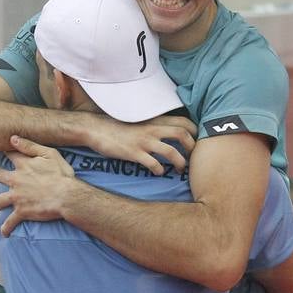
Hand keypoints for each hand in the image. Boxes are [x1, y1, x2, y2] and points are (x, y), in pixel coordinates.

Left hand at [0, 136, 76, 235]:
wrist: (67, 196)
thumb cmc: (62, 175)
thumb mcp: (50, 154)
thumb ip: (30, 145)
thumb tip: (12, 138)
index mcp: (23, 165)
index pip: (9, 154)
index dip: (6, 151)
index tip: (5, 150)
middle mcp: (16, 180)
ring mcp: (17, 197)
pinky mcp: (21, 212)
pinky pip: (10, 222)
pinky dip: (6, 228)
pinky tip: (4, 232)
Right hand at [81, 112, 196, 175]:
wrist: (95, 128)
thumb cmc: (117, 126)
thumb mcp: (139, 121)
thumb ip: (155, 124)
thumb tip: (170, 131)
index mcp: (154, 120)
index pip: (183, 122)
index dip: (195, 132)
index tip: (197, 142)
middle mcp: (152, 129)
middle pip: (182, 134)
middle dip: (193, 148)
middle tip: (193, 158)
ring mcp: (143, 141)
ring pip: (172, 152)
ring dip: (180, 163)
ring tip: (180, 169)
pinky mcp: (134, 153)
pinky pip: (153, 164)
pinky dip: (160, 170)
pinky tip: (159, 172)